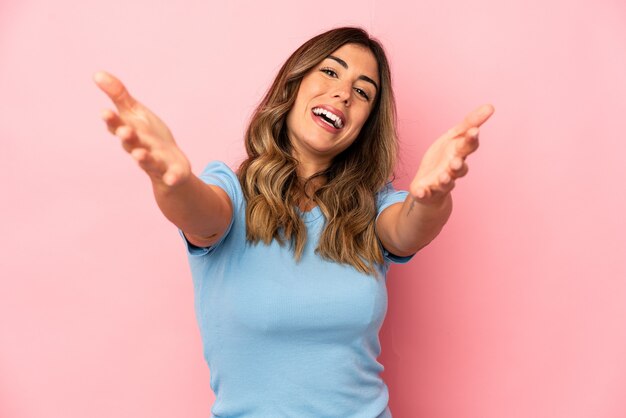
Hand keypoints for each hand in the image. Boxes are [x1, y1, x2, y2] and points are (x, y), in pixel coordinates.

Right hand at [94, 71, 190, 186]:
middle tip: (124, 131)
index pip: (118, 125)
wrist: (169, 165)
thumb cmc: (149, 136)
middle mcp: (140, 148)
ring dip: (144, 158)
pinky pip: (171, 176)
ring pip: (148, 160)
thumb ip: (119, 95)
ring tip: (141, 155)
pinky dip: (171, 178)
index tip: (105, 112)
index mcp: (130, 132)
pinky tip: (172, 179)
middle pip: (131, 143)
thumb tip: (97, 73)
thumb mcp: (135, 113)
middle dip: (127, 137)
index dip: (112, 120)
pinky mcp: (172, 173)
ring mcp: (156, 161)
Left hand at [409, 104, 494, 204]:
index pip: (468, 147)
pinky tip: (419, 191)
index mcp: (459, 154)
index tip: (473, 131)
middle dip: (458, 164)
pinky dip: (422, 193)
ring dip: (445, 179)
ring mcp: (440, 182)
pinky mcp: (426, 192)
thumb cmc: (443, 158)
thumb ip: (469, 123)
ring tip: (443, 176)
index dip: (471, 140)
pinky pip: (424, 194)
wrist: (429, 184)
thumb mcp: (453, 137)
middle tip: (457, 160)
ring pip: (446, 182)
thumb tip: (491, 106)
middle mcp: (452, 170)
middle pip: (459, 168)